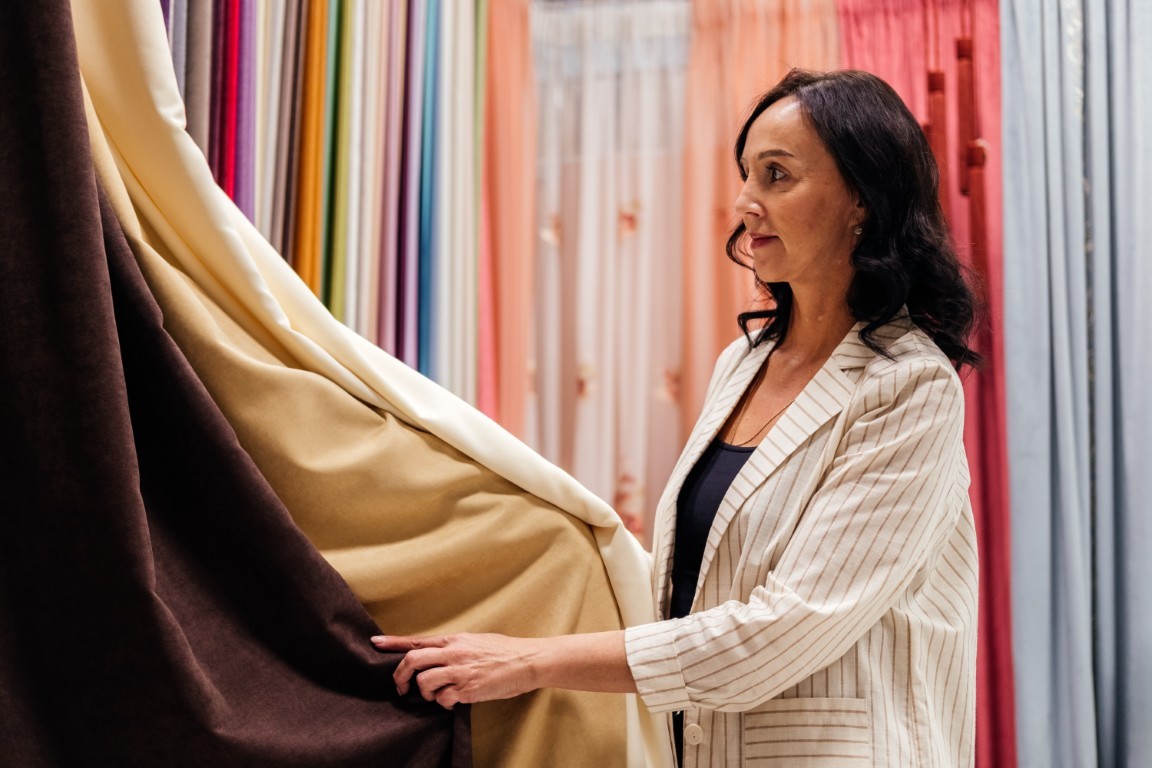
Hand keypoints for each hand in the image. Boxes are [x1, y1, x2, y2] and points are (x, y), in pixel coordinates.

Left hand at [372, 633, 541, 708]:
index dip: (392, 643)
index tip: (375, 643)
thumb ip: (454, 648)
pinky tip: (454, 701)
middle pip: (413, 661)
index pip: (416, 641)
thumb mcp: (475, 641)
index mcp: (454, 639)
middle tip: (400, 687)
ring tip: (437, 695)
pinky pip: (443, 698)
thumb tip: (437, 656)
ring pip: (424, 682)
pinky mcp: (467, 689)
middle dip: (400, 676)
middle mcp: (453, 653)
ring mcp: (459, 671)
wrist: (527, 660)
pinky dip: (444, 703)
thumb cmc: (503, 651)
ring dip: (425, 693)